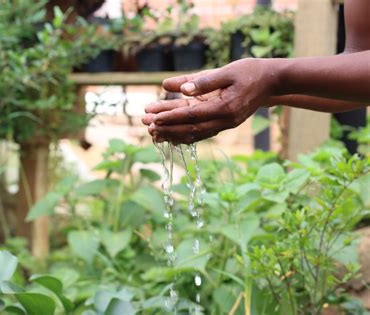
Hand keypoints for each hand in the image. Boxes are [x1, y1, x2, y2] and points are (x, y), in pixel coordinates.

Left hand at [142, 58, 276, 143]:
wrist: (272, 81)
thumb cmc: (250, 72)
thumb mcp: (227, 71)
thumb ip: (203, 81)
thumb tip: (180, 89)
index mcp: (225, 107)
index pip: (192, 115)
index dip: (171, 117)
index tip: (153, 117)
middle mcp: (225, 121)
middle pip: (190, 128)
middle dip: (167, 127)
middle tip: (146, 125)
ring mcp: (225, 125)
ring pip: (195, 134)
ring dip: (173, 134)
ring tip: (153, 133)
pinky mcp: (224, 124)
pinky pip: (201, 133)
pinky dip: (185, 136)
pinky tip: (170, 137)